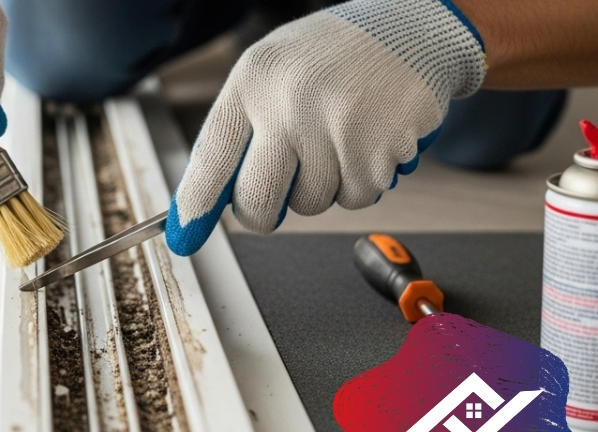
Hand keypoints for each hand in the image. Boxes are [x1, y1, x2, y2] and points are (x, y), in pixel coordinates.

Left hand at [165, 0, 485, 255]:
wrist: (413, 29)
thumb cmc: (335, 57)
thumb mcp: (272, 72)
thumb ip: (241, 129)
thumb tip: (205, 200)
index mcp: (254, 79)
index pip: (211, 157)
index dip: (195, 204)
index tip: (184, 236)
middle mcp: (289, 101)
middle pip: (257, 200)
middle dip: (263, 213)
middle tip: (276, 197)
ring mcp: (335, 125)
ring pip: (310, 204)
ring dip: (323, 186)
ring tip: (338, 138)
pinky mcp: (378, 148)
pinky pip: (356, 199)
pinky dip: (362, 182)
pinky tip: (368, 142)